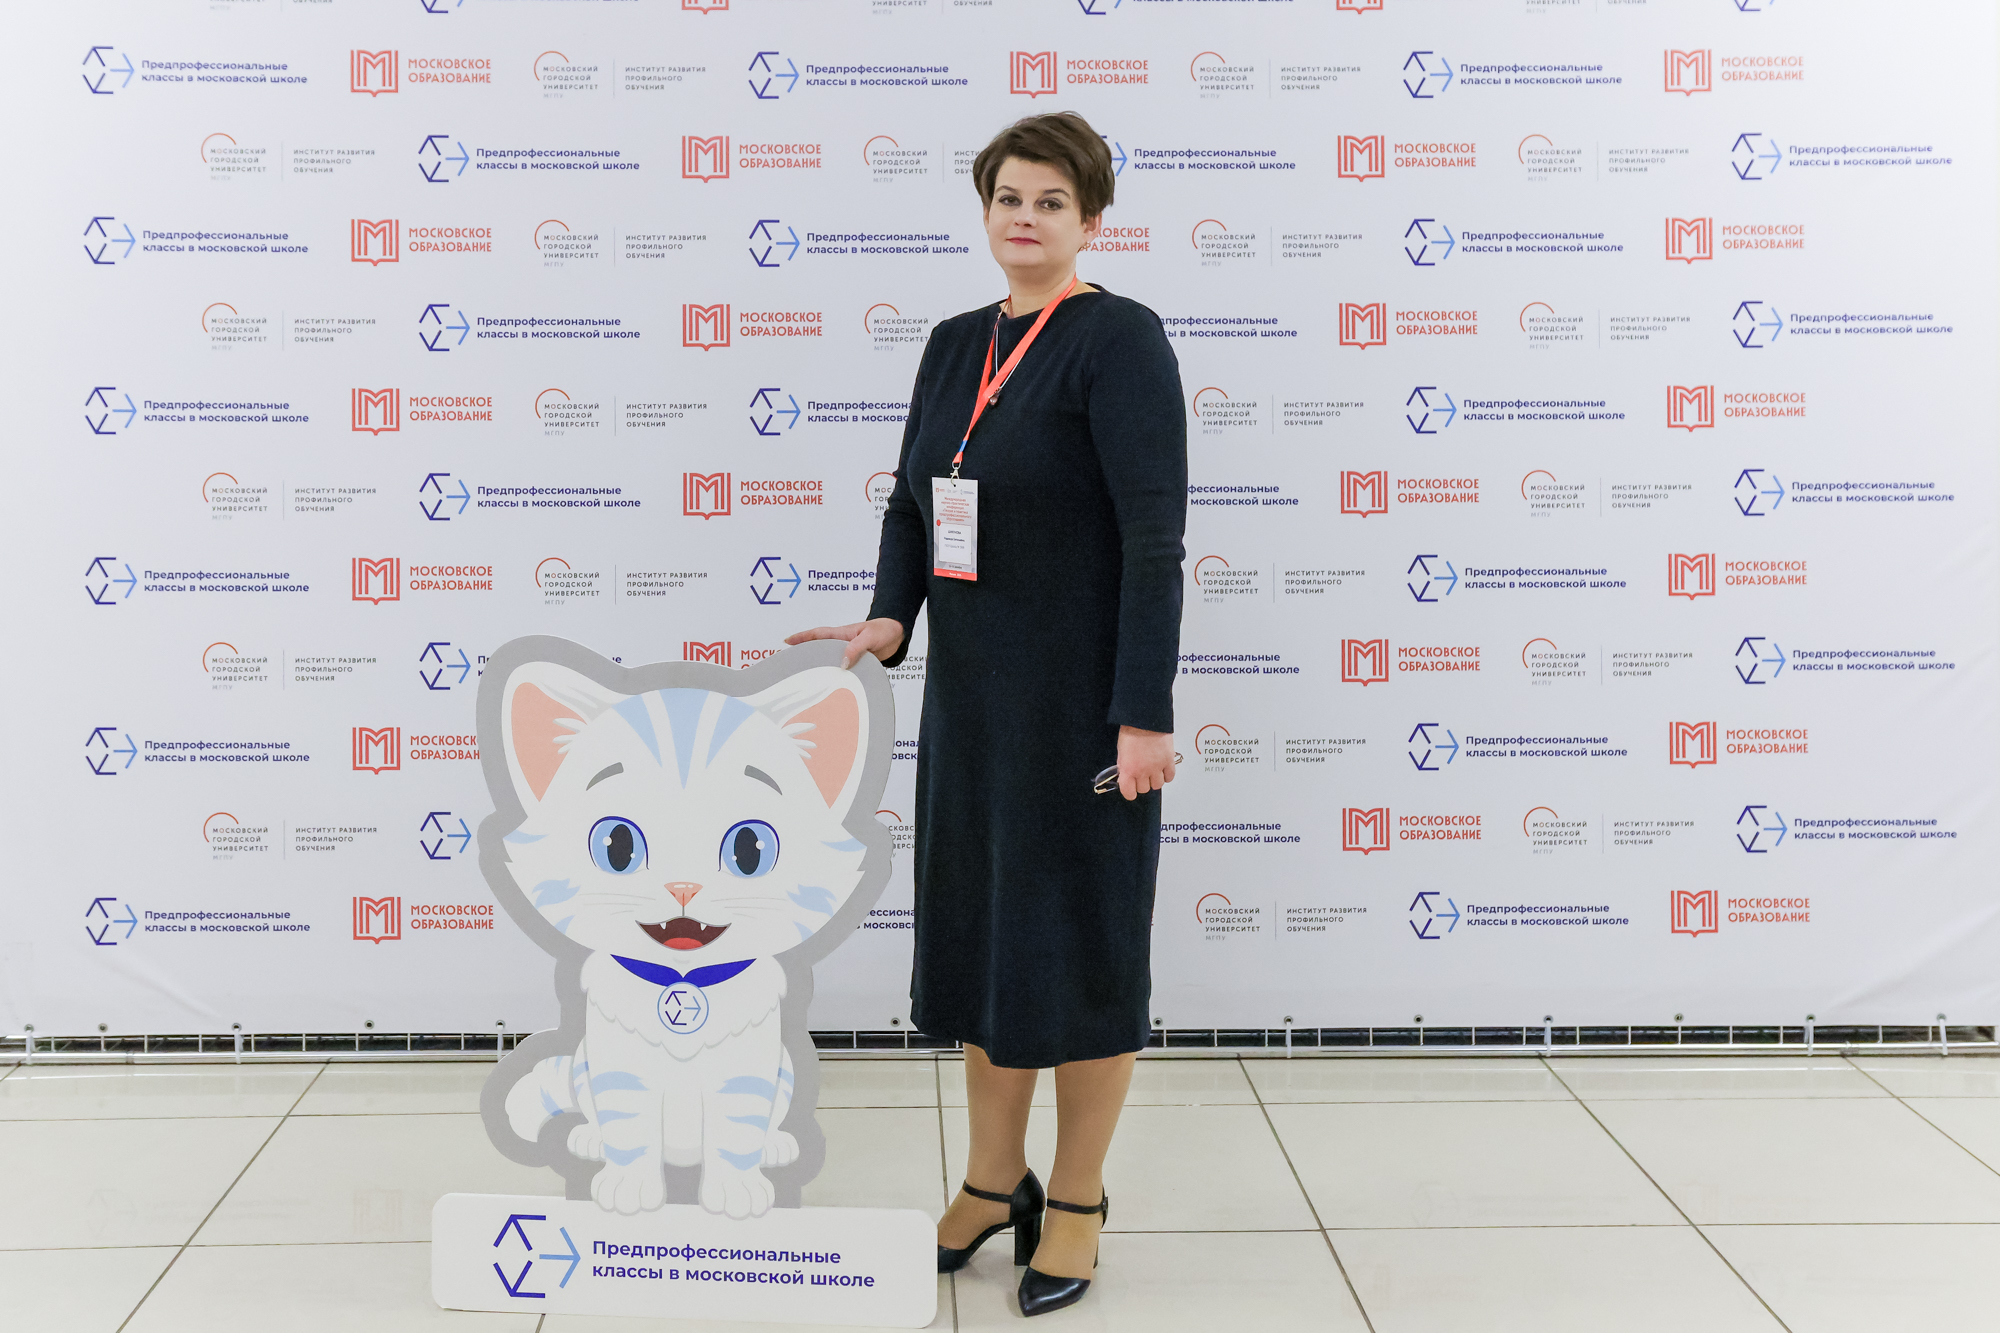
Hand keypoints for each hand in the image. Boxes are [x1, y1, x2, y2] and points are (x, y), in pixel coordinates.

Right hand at [784, 617, 904, 669]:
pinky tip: (832, 686)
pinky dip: (836, 676)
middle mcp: (841, 644)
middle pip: (819, 650)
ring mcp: (848, 653)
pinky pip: (843, 669)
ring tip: (806, 681)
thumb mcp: (869, 637)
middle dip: (804, 656)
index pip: (817, 635)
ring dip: (820, 669)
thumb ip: (856, 648)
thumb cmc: (883, 630)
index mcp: (841, 634)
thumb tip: (843, 662)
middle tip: (789, 665)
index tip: (787, 642)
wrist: (898, 635)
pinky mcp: (856, 662)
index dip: (802, 638)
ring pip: (830, 661)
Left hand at [1116, 726, 1174, 800]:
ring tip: (1153, 771)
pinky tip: (1163, 769)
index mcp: (1128, 770)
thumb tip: (1126, 775)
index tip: (1131, 789)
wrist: (1145, 719)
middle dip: (1142, 783)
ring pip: (1158, 785)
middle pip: (1144, 789)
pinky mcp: (1169, 761)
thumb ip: (1124, 767)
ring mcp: (1157, 767)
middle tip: (1141, 775)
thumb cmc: (1131, 731)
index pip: (1129, 793)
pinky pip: (1170, 777)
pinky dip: (1167, 775)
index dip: (1130, 792)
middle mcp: (1143, 771)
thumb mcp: (1121, 752)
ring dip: (1155, 780)